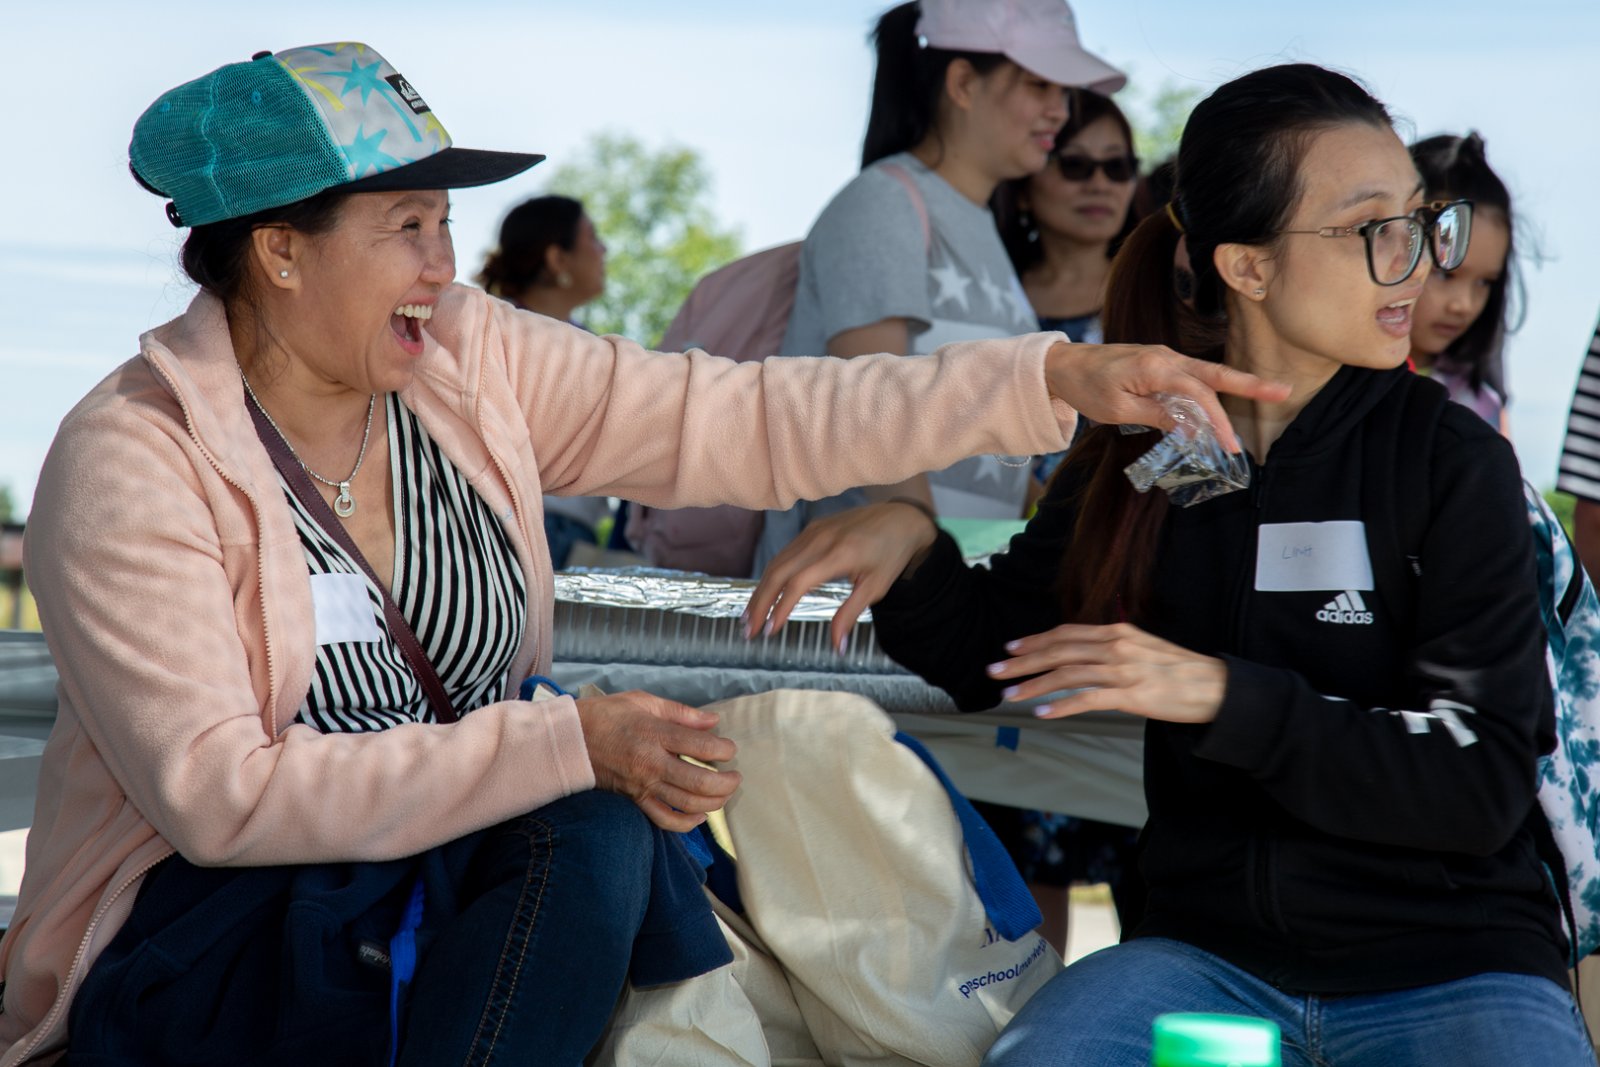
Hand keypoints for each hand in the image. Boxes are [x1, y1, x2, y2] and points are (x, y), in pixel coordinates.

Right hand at [575, 690, 741, 830]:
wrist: (569, 740)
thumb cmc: (606, 715)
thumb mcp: (643, 702)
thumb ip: (681, 713)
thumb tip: (713, 721)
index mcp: (655, 734)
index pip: (701, 746)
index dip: (724, 749)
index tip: (729, 749)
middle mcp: (651, 763)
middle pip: (700, 781)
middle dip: (726, 782)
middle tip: (735, 776)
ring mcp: (643, 786)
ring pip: (687, 803)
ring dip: (714, 802)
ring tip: (724, 793)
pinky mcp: (634, 801)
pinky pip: (665, 819)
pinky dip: (687, 823)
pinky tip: (701, 815)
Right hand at [743, 500, 938, 646]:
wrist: (900, 519)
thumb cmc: (891, 555)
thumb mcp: (876, 588)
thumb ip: (850, 615)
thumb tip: (837, 647)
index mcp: (839, 554)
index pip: (799, 582)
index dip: (781, 607)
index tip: (770, 631)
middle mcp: (821, 539)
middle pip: (778, 571)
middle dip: (760, 602)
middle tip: (748, 630)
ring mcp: (814, 531)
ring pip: (777, 561)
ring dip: (761, 590)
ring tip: (750, 617)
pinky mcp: (812, 529)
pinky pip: (785, 553)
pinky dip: (772, 575)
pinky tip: (766, 594)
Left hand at [986, 622, 1226, 722]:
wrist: (1215, 687)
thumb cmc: (1178, 669)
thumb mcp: (1142, 647)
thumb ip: (1112, 648)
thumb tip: (1081, 655)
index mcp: (1117, 632)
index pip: (1066, 633)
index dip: (1035, 641)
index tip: (1010, 648)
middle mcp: (1116, 646)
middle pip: (1059, 650)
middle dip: (1022, 661)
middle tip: (995, 671)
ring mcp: (1123, 670)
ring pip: (1067, 674)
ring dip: (1034, 685)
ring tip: (1010, 695)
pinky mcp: (1132, 695)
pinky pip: (1089, 699)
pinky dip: (1063, 705)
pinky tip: (1043, 712)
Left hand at [1044, 342, 1289, 452]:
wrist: (1064, 365)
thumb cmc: (1087, 387)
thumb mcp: (1119, 410)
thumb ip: (1158, 416)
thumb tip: (1192, 430)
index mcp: (1157, 368)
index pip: (1200, 393)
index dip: (1218, 419)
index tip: (1230, 444)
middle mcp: (1166, 358)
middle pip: (1215, 374)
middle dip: (1250, 384)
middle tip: (1283, 391)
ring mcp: (1164, 358)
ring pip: (1206, 374)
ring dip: (1235, 385)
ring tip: (1268, 392)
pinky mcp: (1159, 364)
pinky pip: (1192, 377)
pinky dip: (1210, 389)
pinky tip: (1221, 406)